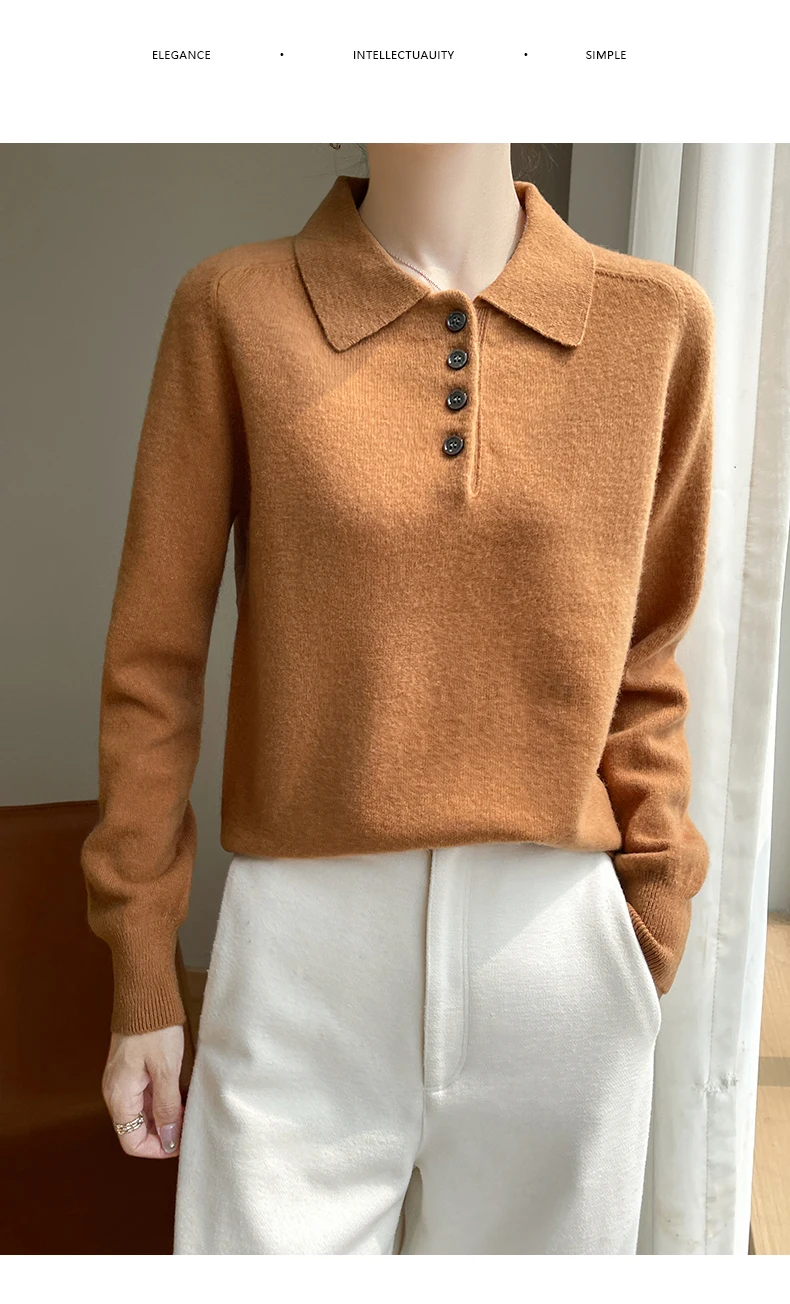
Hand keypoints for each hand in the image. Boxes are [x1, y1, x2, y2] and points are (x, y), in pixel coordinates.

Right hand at [102, 1024, 184, 1157]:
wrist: (144, 994)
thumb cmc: (153, 1027)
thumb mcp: (166, 1070)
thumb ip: (167, 1106)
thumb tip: (169, 1138)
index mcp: (119, 1097)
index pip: (132, 1142)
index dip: (157, 1149)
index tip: (180, 1144)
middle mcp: (116, 1092)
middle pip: (137, 1129)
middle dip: (164, 1133)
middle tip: (189, 1126)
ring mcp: (123, 1081)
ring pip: (143, 1113)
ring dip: (164, 1116)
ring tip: (188, 1110)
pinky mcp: (132, 1070)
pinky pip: (145, 1096)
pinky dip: (162, 1101)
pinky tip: (180, 1095)